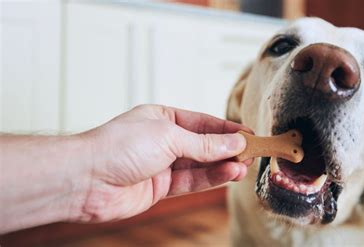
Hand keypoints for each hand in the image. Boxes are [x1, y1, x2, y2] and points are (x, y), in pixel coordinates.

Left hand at [78, 105, 250, 222]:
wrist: (86, 179)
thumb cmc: (118, 146)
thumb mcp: (169, 136)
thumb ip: (204, 143)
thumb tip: (233, 142)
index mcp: (163, 118)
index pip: (203, 123)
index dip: (227, 129)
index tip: (249, 134)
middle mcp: (163, 140)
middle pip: (204, 144)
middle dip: (228, 148)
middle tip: (252, 152)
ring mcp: (162, 164)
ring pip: (201, 164)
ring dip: (223, 165)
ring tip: (244, 165)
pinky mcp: (161, 187)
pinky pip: (192, 181)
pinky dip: (211, 178)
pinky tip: (228, 174)